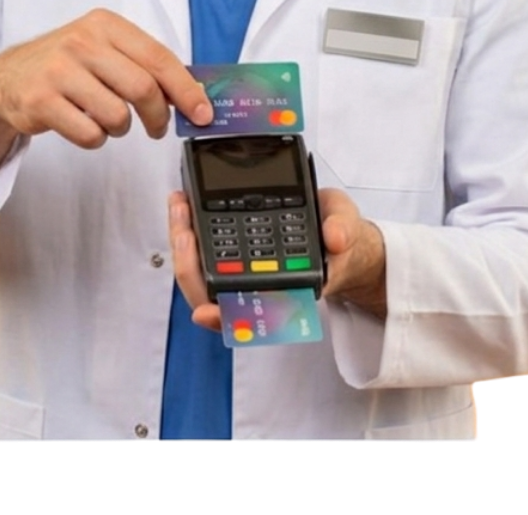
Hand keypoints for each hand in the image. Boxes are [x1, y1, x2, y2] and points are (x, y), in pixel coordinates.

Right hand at [0, 10, 211, 203]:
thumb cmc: (66, 65)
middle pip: (142, 88)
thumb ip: (144, 65)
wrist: (4, 79)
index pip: (158, 57)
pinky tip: (82, 125)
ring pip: (117, 116)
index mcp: (105, 24)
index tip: (203, 113)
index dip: (186, 89)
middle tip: (158, 128)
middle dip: (158, 116)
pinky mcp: (40, 101)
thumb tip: (194, 94)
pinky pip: (89, 134)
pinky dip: (94, 138)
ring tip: (106, 120)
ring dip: (119, 128)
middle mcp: (82, 42)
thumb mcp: (103, 50)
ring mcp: (59, 71)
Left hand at [168, 186, 386, 332]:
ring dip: (184, 247)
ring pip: (202, 278)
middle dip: (191, 267)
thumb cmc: (341, 240)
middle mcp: (262, 289)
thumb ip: (343, 230)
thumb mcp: (348, 226)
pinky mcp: (235, 258)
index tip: (206, 311)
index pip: (253, 314)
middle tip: (184, 231)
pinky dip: (190, 235)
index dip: (225, 318)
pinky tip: (184, 208)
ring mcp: (245, 274)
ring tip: (179, 207)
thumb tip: (335, 239)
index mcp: (290, 291)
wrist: (340, 238)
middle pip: (214, 296)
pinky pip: (205, 256)